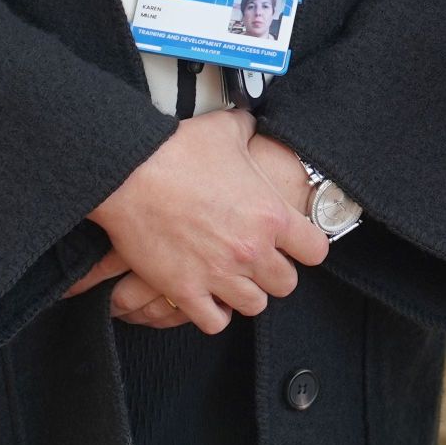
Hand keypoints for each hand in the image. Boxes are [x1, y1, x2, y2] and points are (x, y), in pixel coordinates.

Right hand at [87, 108, 328, 333]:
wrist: (129, 173)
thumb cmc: (177, 150)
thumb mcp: (225, 129)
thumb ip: (248, 129)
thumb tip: (251, 122)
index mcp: (270, 215)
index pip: (316, 251)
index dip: (306, 246)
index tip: (293, 242)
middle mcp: (251, 250)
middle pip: (286, 284)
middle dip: (274, 272)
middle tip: (257, 258)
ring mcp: (219, 275)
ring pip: (254, 306)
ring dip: (246, 292)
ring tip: (233, 277)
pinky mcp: (186, 291)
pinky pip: (215, 322)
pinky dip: (215, 313)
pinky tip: (209, 296)